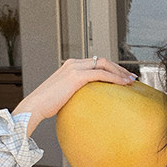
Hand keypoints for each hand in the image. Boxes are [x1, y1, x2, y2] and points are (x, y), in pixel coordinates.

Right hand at [13, 56, 135, 135]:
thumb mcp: (63, 96)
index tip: (122, 77)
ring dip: (119, 72)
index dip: (111, 68)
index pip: (95, 62)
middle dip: (119, 68)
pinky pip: (101, 74)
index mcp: (70, 66)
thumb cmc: (46, 106)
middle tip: (131, 78)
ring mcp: (74, 68)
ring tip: (131, 81)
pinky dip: (114, 78)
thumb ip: (75, 95)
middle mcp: (73, 63)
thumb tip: (86, 106)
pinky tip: (123, 85)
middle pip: (102, 60)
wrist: (34, 106)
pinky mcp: (76, 76)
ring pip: (104, 64)